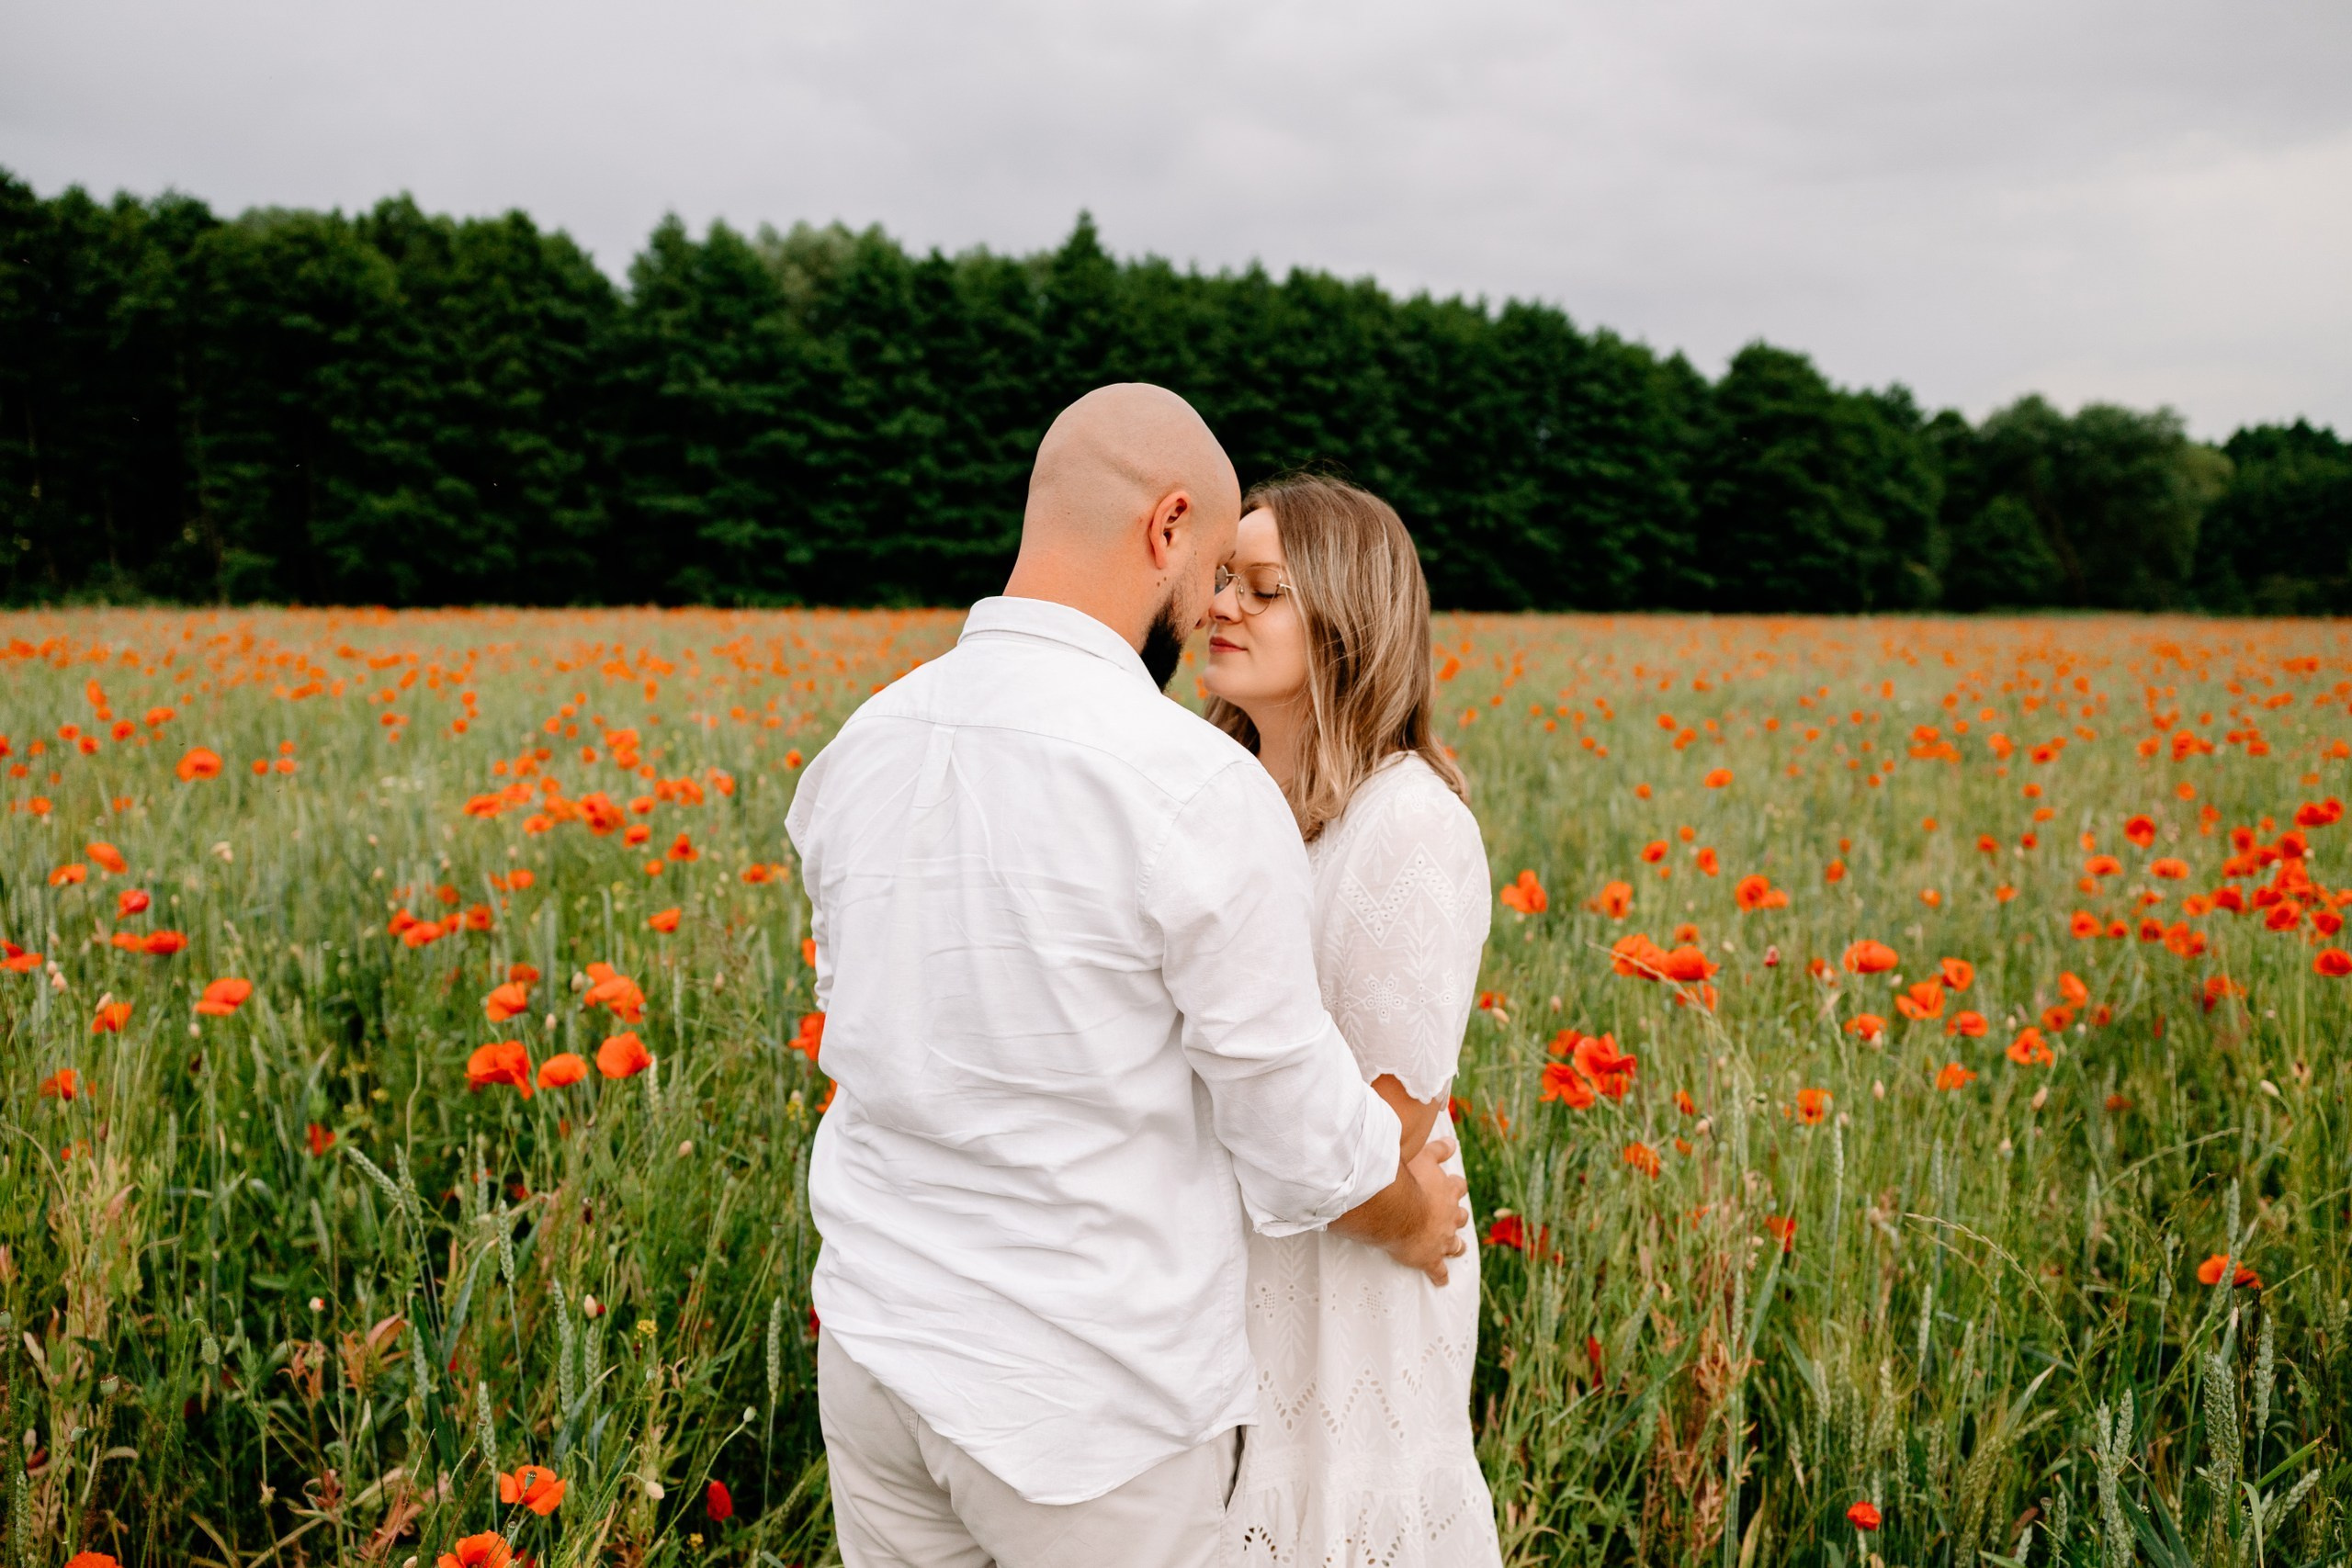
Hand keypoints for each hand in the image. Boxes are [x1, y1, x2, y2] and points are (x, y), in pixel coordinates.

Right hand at [1383, 1137, 1468, 1285]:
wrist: (1397, 1211)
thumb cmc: (1407, 1182)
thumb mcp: (1422, 1157)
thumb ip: (1438, 1149)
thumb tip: (1453, 1142)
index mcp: (1447, 1192)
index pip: (1457, 1187)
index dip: (1455, 1188)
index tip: (1454, 1187)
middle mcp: (1449, 1216)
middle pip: (1460, 1217)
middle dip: (1458, 1218)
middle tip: (1454, 1219)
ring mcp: (1442, 1239)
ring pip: (1455, 1245)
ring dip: (1456, 1246)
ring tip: (1457, 1249)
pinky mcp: (1430, 1258)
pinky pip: (1438, 1271)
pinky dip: (1441, 1276)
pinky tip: (1442, 1281)